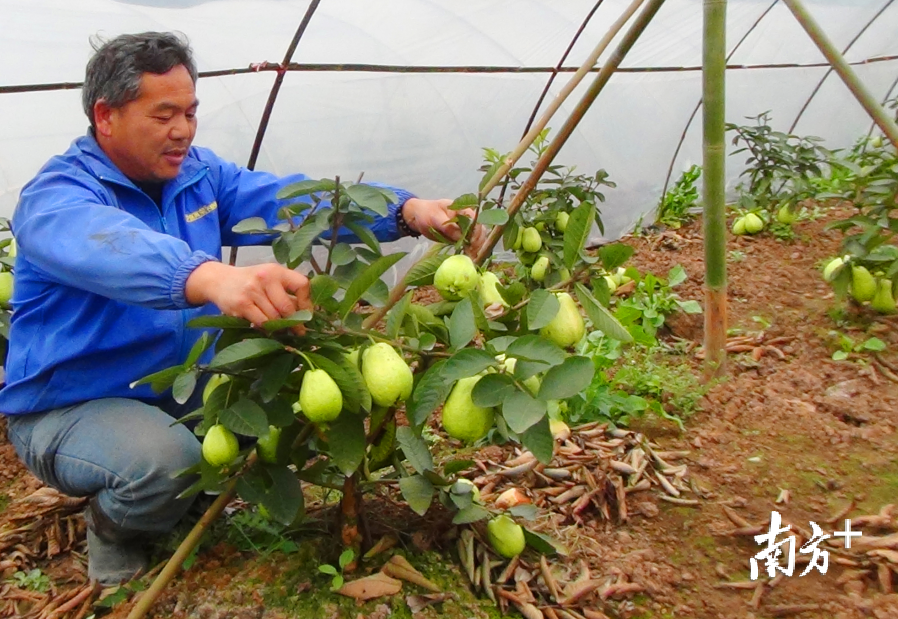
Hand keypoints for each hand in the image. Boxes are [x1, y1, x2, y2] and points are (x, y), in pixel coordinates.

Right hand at [186, 262, 311, 331]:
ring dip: (279, 327)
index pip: (302, 285)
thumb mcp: (268, 278)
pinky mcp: (241, 304)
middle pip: (288, 307)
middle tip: (298, 331)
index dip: (307, 303)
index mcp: (276, 271)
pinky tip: (265, 327)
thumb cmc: (250, 281)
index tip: (306, 314)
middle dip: (294, 322)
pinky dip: (266, 328)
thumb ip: (285, 291)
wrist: (218, 280)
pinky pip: (261, 322)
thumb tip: (306, 314)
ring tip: (280, 329)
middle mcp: (265, 278)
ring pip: (275, 317)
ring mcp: (252, 291)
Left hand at [402, 198, 487, 255]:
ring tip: (471, 257)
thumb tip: (462, 237)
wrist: (419, 217)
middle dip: (478, 242)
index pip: (475, 220)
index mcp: (463, 209)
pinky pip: (469, 244)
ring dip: (476, 248)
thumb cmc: (427, 213)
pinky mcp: (461, 237)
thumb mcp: (435, 218)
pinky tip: (469, 257)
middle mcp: (467, 218)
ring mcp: (465, 228)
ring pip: (477, 238)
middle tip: (471, 253)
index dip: (476, 232)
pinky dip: (471, 250)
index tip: (471, 242)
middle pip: (480, 230)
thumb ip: (448, 227)